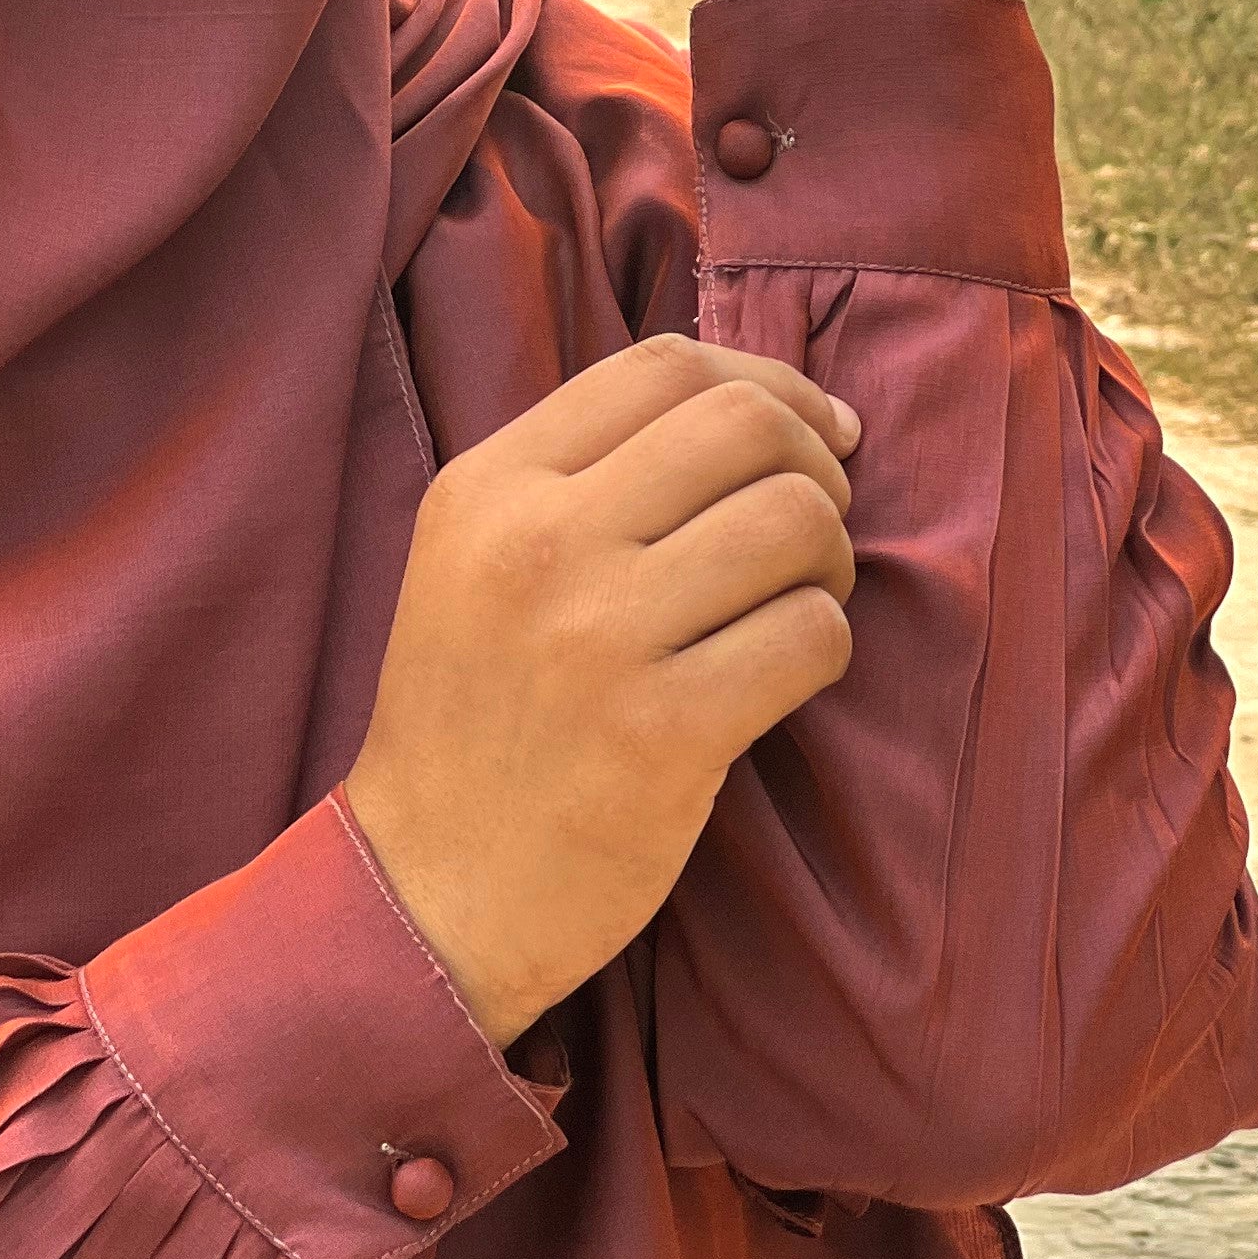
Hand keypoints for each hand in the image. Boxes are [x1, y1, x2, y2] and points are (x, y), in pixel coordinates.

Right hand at [343, 338, 859, 1047]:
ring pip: (795, 521)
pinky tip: (781, 678)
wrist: (427, 893)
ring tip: (796, 605)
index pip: (664, 365)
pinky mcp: (665, 731)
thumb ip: (582, 474)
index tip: (814, 435)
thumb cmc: (475, 722)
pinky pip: (811, 635)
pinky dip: (824, 649)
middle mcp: (537, 543)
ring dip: (830, 561)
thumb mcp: (473, 560)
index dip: (769, 384)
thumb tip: (763, 404)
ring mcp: (599, 636)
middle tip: (812, 531)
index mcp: (487, 487)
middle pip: (744, 424)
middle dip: (815, 465)